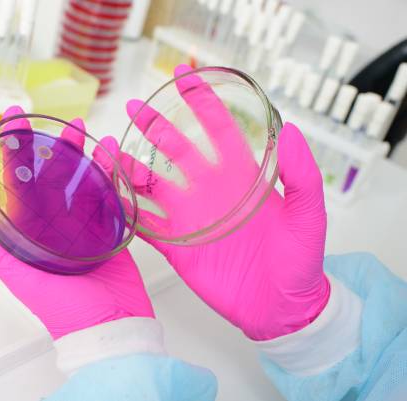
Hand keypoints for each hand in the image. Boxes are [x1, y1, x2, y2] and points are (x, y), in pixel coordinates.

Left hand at [0, 106, 153, 339]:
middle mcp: (57, 222)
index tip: (13, 117)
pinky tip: (111, 151)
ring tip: (86, 129)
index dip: (15, 147)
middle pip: (53, 173)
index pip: (19, 179)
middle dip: (54, 143)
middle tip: (57, 118)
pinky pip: (112, 190)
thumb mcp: (15, 271)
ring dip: (83, 151)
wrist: (111, 328)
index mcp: (31, 229)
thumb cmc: (62, 308)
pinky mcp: (112, 226)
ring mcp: (86, 222)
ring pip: (82, 177)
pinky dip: (112, 169)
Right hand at [121, 65, 329, 339]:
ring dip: (131, 165)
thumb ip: (301, 175)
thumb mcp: (309, 215)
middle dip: (155, 126)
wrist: (281, 308)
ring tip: (111, 147)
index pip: (216, 128)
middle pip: (175, 149)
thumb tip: (291, 131)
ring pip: (152, 183)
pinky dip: (127, 208)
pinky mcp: (176, 247)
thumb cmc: (301, 261)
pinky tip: (110, 194)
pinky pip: (145, 223)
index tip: (184, 74)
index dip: (201, 100)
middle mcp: (209, 191)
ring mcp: (189, 218)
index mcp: (240, 177)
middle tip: (136, 106)